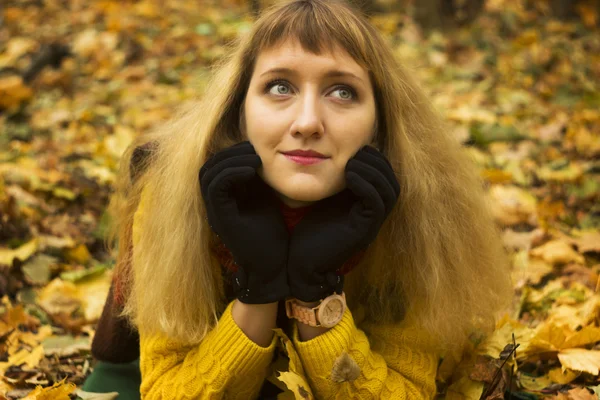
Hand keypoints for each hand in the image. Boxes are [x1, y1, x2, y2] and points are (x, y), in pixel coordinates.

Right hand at [199, 141, 289, 303]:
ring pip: (209, 173)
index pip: (217, 166)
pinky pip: (216, 186)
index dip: (233, 152)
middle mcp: (215, 204)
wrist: (273, 268)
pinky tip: (252, 170)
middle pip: (209, 166)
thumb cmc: (273, 237)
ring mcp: (215, 211)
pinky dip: (232, 173)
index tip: (256, 149)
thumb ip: (258, 181)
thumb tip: (264, 155)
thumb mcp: (265, 200)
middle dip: (230, 152)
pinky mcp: (220, 217)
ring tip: (255, 157)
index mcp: (224, 199)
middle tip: (254, 148)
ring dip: (231, 160)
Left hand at [287, 145, 399, 301]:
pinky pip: (376, 203)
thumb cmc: (307, 233)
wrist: (300, 265)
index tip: (357, 146)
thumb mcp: (323, 200)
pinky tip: (349, 174)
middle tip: (358, 149)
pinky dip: (366, 185)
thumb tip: (331, 154)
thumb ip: (334, 182)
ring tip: (352, 160)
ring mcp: (371, 225)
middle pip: (392, 181)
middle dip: (377, 161)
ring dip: (372, 171)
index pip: (384, 177)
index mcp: (366, 207)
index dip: (375, 158)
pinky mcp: (364, 231)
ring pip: (389, 191)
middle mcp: (373, 216)